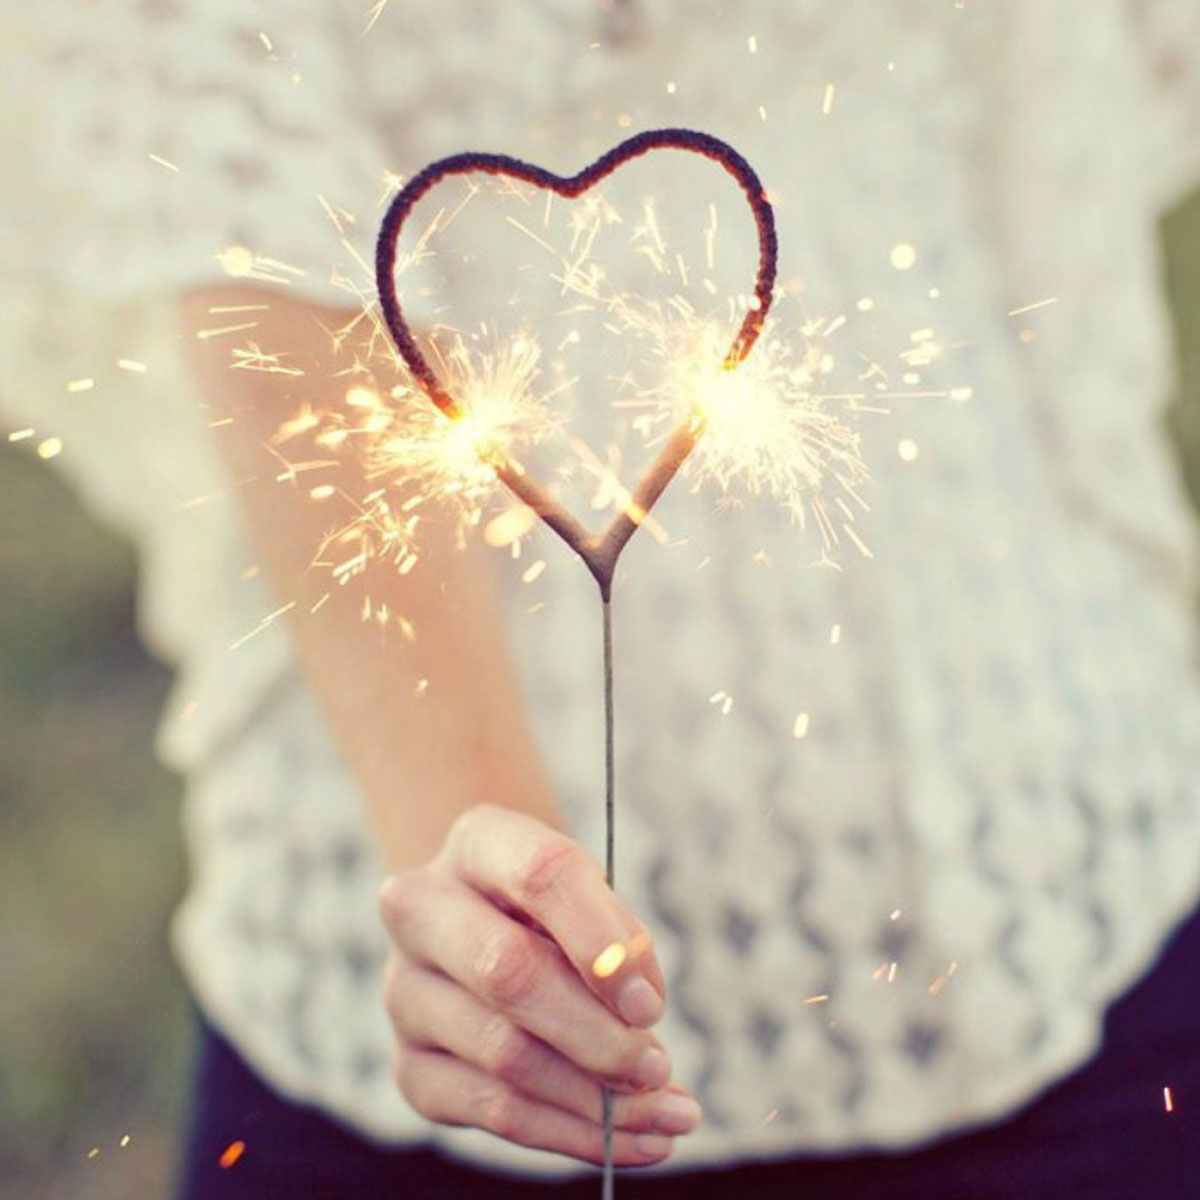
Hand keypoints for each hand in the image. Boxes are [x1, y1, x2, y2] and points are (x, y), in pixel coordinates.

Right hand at [379, 803, 701, 1165]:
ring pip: (505, 1054)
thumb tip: (638, 1013)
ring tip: (666, 1110)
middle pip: (506, 971)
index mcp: (478, 842)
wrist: (489, 924)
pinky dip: (572, 1133)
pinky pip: (494, 1111)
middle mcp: (420, 909)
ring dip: (595, 1096)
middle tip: (656, 1066)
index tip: (651, 1003)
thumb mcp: (592, 894)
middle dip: (595, 1032)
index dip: (602, 942)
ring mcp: (406, 991)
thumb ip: (617, 937)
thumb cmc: (557, 909)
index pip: (541, 876)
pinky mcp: (411, 1065)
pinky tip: (633, 1139)